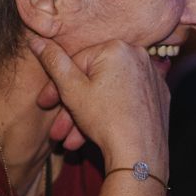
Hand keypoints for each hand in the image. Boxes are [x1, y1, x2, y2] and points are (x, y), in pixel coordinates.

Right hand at [29, 36, 169, 169]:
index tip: (45, 104)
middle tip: (58, 128)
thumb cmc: (106, 120)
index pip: (77, 63)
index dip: (56, 85)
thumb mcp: (71, 90)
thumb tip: (37, 41)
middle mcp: (139, 56)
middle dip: (72, 106)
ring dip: (88, 115)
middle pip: (95, 79)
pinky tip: (99, 133)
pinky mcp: (159, 96)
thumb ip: (53, 62)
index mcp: (117, 48)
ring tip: (73, 140)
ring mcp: (152, 77)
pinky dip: (113, 113)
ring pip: (110, 92)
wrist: (139, 155)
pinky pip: (128, 100)